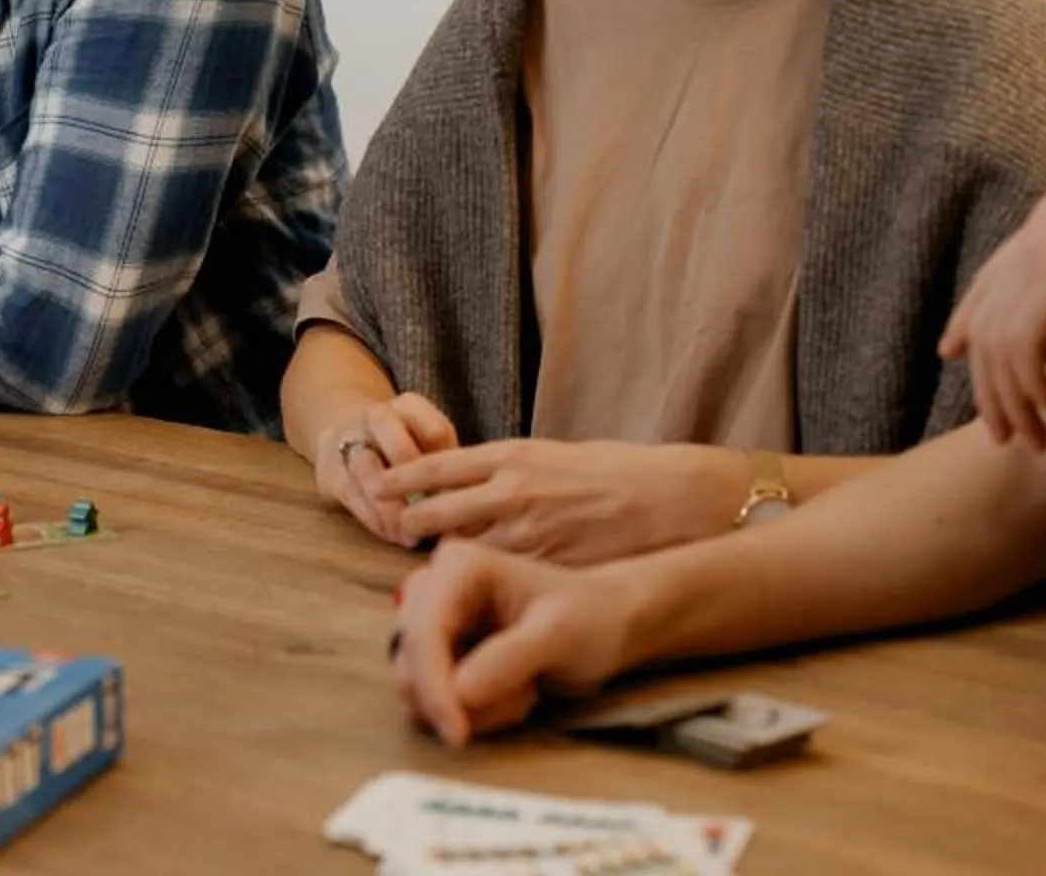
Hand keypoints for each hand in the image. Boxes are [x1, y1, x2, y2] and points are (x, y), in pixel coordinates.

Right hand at [314, 392, 457, 542]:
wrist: (347, 435)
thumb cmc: (404, 447)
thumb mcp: (428, 444)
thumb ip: (448, 467)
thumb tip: (476, 512)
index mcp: (410, 406)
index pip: (437, 433)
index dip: (451, 472)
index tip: (463, 500)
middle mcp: (377, 415)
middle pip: (399, 448)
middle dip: (417, 488)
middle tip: (434, 518)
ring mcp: (348, 439)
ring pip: (368, 470)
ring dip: (392, 508)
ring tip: (411, 535)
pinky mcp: (330, 469)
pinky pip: (351, 494)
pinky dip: (374, 518)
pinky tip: (391, 534)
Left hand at [371, 439, 743, 564]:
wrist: (670, 501)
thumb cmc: (617, 474)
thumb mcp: (556, 455)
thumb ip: (511, 469)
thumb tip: (474, 481)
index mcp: (512, 455)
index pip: (436, 466)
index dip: (400, 478)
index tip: (375, 485)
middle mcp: (510, 490)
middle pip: (434, 510)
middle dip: (407, 522)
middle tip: (388, 531)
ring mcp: (525, 531)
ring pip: (459, 547)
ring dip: (437, 557)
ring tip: (419, 566)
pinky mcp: (544, 565)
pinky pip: (495, 575)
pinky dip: (478, 580)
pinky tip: (470, 589)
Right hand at [392, 539, 639, 744]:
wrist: (607, 625)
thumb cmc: (590, 619)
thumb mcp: (559, 635)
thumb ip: (508, 659)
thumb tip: (458, 692)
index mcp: (459, 567)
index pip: (423, 632)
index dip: (432, 686)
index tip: (458, 733)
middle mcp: (436, 589)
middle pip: (409, 662)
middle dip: (458, 698)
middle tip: (521, 700)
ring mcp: (435, 623)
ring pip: (417, 688)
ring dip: (472, 708)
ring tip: (525, 691)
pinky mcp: (442, 654)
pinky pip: (435, 700)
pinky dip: (474, 712)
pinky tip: (515, 694)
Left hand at [940, 115, 1045, 449]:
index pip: (991, 279)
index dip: (969, 317)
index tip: (953, 352)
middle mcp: (1034, 238)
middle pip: (987, 322)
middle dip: (989, 383)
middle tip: (1004, 433)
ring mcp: (1040, 254)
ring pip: (998, 343)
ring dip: (1013, 400)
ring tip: (1037, 438)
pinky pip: (1022, 345)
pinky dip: (1032, 386)